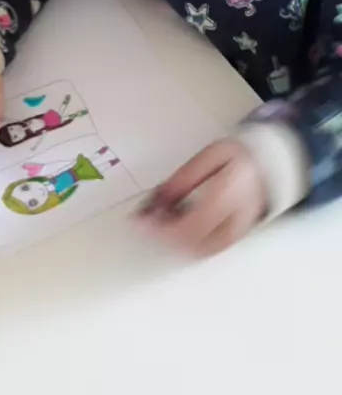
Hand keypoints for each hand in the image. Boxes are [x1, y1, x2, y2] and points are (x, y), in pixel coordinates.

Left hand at [139, 139, 267, 257]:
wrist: (267, 166)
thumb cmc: (238, 158)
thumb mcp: (208, 157)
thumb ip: (183, 179)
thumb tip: (158, 199)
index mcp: (231, 193)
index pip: (191, 223)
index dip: (162, 227)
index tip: (141, 221)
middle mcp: (237, 218)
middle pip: (193, 242)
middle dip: (163, 236)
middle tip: (145, 222)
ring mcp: (238, 232)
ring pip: (199, 251)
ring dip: (173, 242)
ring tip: (159, 223)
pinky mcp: (235, 238)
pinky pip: (208, 250)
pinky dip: (187, 244)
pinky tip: (175, 229)